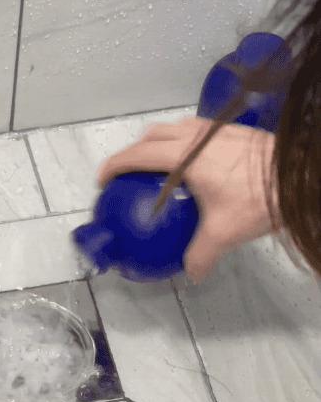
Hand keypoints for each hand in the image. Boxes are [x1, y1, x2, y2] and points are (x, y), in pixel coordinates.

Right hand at [96, 116, 278, 282]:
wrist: (298, 174)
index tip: (103, 179)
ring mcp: (212, 129)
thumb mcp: (226, 231)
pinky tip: (191, 162)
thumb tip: (189, 273)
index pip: (138, 155)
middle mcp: (194, 136)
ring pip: (172, 128)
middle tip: (127, 173)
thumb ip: (201, 254)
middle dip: (133, 151)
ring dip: (157, 142)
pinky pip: (193, 129)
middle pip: (151, 135)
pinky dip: (180, 141)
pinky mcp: (228, 129)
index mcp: (185, 156)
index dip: (115, 165)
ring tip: (156, 165)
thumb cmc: (259, 198)